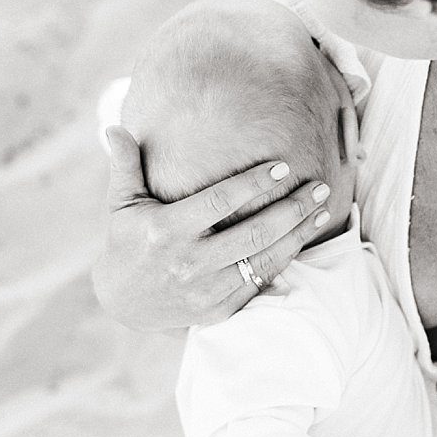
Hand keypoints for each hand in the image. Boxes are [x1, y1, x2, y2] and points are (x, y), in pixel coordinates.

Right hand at [91, 125, 332, 330]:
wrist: (123, 304)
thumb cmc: (127, 242)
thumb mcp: (121, 204)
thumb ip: (125, 165)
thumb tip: (114, 127)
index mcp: (166, 231)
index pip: (220, 201)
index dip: (255, 182)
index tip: (283, 166)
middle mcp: (189, 262)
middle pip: (254, 231)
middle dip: (293, 207)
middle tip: (319, 185)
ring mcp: (206, 290)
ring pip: (264, 258)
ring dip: (299, 232)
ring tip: (322, 207)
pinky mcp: (219, 309)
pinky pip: (261, 281)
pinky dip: (285, 258)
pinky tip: (303, 237)